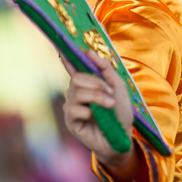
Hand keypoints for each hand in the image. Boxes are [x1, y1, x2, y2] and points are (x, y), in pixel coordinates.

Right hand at [61, 53, 134, 168]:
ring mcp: (72, 107)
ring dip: (98, 97)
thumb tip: (90, 52)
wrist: (122, 137)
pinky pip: (75, 109)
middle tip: (109, 94)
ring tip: (109, 106)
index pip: (73, 67)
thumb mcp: (118, 87)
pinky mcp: (71, 121)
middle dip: (96, 84)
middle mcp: (76, 93)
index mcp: (87, 83)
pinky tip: (94, 118)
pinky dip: (89, 111)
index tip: (58, 43)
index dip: (66, 57)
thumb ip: (106, 69)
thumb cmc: (120, 113)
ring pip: (78, 92)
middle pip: (77, 78)